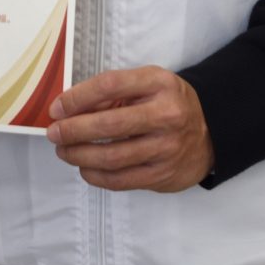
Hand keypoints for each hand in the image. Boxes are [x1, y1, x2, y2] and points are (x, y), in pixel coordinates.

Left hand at [45, 67, 212, 192]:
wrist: (211, 132)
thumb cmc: (168, 104)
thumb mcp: (147, 86)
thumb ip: (113, 95)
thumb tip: (69, 109)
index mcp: (159, 84)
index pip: (111, 85)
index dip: (78, 97)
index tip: (56, 107)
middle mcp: (166, 115)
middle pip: (109, 125)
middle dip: (73, 130)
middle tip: (53, 133)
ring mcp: (166, 148)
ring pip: (112, 156)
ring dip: (79, 155)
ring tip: (63, 150)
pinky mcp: (163, 176)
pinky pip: (121, 180)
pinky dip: (95, 175)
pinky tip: (84, 167)